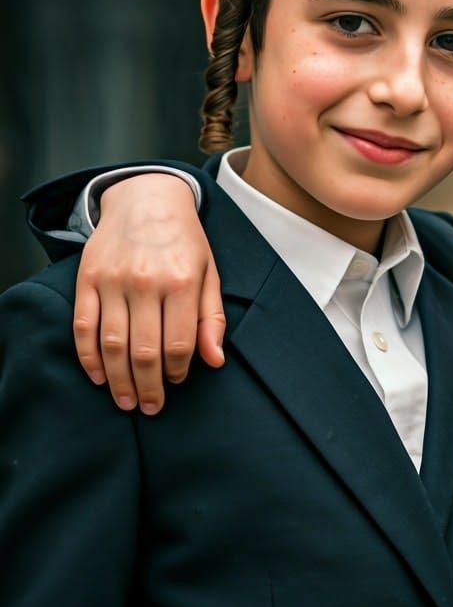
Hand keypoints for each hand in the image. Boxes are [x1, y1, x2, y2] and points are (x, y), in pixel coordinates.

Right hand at [74, 173, 224, 413]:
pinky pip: (83, 326)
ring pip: (112, 344)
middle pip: (144, 351)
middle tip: (151, 407)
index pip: (179, 343)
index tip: (177, 381)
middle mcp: (146, 282)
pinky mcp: (87, 278)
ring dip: (118, 380)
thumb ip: (212, 318)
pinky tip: (99, 376)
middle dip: (148, 386)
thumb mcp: (210, 273)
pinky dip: (89, 356)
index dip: (178, 371)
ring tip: (127, 400)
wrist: (147, 199)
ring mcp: (113, 280)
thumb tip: (215, 360)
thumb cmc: (185, 241)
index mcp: (182, 282)